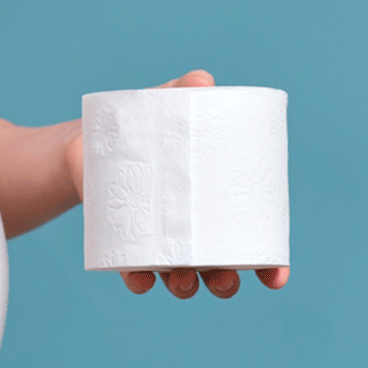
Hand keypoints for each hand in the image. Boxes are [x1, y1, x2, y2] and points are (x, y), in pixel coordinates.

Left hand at [118, 69, 290, 298]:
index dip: (267, 265)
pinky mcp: (124, 244)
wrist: (91, 143)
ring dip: (184, 285)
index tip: (275, 278)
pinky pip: (134, 272)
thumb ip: (185, 91)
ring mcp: (160, 242)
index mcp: (218, 208)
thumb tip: (202, 82)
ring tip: (182, 279)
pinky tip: (141, 279)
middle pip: (218, 269)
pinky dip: (138, 279)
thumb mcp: (166, 105)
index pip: (251, 245)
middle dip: (224, 281)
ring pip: (179, 277)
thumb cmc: (146, 126)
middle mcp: (193, 233)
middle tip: (223, 279)